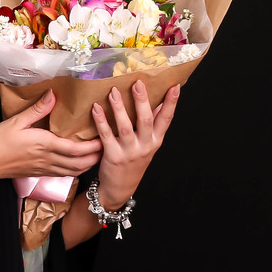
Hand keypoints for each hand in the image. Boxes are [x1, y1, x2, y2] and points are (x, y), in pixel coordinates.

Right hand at [0, 89, 103, 180]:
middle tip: (108, 146)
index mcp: (44, 145)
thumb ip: (37, 109)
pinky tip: (79, 162)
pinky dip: (77, 169)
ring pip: (74, 171)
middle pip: (80, 164)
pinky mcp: (41, 173)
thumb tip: (53, 94)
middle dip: (96, 157)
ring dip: (89, 165)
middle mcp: (48, 159)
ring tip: (98, 154)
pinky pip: (65, 174)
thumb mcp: (16, 121)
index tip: (104, 137)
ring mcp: (45, 169)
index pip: (75, 149)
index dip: (93, 146)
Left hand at [90, 80, 180, 207]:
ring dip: (120, 108)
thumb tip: (159, 103)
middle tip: (138, 83)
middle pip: (146, 120)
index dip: (171, 103)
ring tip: (114, 91)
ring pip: (125, 127)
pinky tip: (96, 108)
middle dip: (143, 101)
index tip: (175, 86)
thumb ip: (153, 126)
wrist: (119, 189)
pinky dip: (101, 120)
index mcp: (155, 141)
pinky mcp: (113, 156)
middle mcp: (145, 146)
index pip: (166, 120)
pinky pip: (106, 135)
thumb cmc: (133, 163)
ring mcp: (129, 152)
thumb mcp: (148, 146)